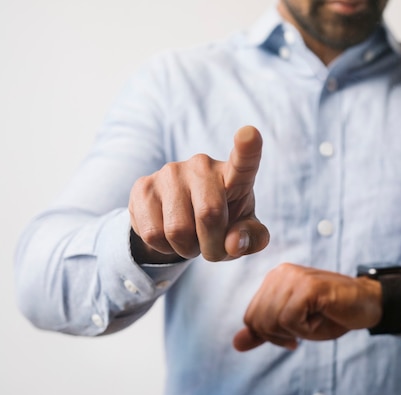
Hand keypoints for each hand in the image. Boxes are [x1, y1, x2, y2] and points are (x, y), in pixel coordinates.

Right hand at [128, 125, 269, 263]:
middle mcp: (202, 166)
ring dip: (186, 249)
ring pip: (177, 230)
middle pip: (210, 215)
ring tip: (190, 239)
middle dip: (212, 246)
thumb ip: (252, 238)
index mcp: (234, 175)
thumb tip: (233, 244)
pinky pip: (153, 234)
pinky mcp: (143, 186)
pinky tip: (169, 237)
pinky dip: (164, 248)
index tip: (250, 134)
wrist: (181, 221)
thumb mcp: (244, 231)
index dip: (248, 147)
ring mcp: (170, 172)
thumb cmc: (222, 222)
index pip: (243, 160)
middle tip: (211, 248)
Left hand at [232, 263, 381, 351]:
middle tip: (306, 329)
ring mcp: (294, 277)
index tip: (293, 334)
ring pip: (272, 320)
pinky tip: (321, 317)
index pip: (251, 316)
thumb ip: (265, 332)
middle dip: (281, 335)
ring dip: (296, 331)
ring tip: (316, 319)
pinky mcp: (308, 286)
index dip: (270, 334)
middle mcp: (280, 273)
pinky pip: (290, 319)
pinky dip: (306, 329)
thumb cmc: (332, 314)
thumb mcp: (294, 326)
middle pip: (258, 320)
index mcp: (274, 279)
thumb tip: (236, 344)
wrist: (367, 303)